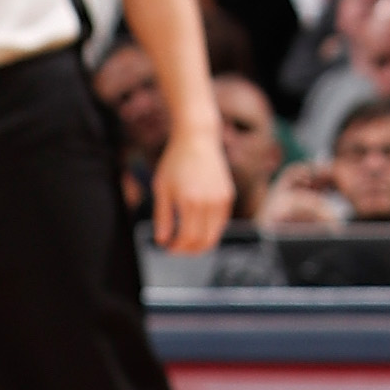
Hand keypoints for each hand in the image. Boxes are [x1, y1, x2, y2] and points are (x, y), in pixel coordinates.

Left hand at [154, 129, 233, 257]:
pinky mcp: (228, 195)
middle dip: (190, 250)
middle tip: (178, 249)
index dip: (178, 248)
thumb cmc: (176, 161)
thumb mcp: (162, 188)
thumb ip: (162, 217)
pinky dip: (210, 230)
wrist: (198, 139)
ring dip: (201, 242)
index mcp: (190, 201)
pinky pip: (221, 222)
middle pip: (204, 241)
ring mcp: (221, 199)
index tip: (168, 248)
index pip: (188, 238)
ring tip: (186, 240)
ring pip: (215, 234)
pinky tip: (197, 226)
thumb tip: (162, 241)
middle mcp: (209, 202)